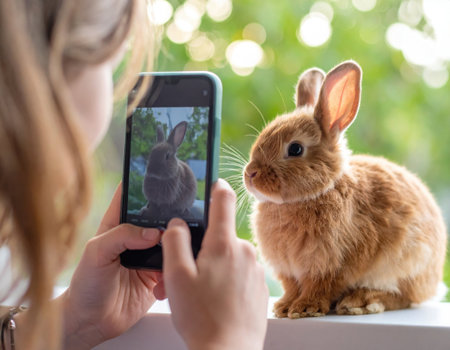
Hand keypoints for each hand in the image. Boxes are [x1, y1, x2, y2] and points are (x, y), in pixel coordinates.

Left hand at [60, 183, 162, 349]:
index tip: (160, 181)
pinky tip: (161, 282)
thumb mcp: (95, 253)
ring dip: (174, 246)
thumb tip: (153, 232)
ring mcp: (148, 255)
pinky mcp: (157, 274)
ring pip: (170, 241)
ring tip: (172, 253)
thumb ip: (121, 236)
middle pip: (158, 217)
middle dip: (169, 217)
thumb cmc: (86, 284)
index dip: (143, 185)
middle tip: (178, 220)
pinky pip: (173, 266)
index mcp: (117, 224)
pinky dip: (173, 271)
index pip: (131, 196)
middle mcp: (135, 237)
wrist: (92, 322)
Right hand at [161, 179, 268, 349]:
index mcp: (223, 244)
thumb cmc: (201, 317)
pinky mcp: (260, 285)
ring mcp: (255, 269)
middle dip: (206, 246)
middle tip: (190, 272)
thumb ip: (174, 242)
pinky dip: (229, 280)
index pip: (223, 200)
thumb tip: (177, 223)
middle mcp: (244, 251)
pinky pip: (241, 272)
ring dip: (217, 266)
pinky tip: (219, 300)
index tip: (215, 182)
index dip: (217, 187)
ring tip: (203, 293)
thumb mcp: (176, 276)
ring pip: (230, 256)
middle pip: (221, 234)